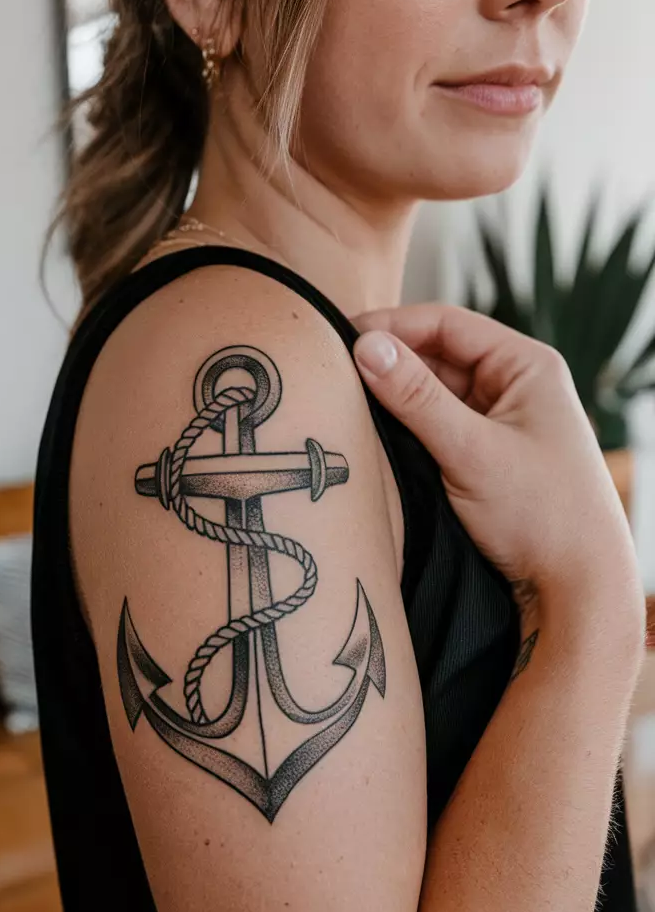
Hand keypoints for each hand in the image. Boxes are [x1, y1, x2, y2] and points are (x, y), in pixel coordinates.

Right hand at [352, 304, 642, 625]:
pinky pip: (438, 429)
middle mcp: (516, 387)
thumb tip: (364, 348)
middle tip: (335, 378)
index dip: (391, 328)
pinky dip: (408, 431)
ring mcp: (502, 423)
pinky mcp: (487, 457)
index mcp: (526, 366)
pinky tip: (377, 441)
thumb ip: (416, 398)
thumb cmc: (543, 515)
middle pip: (437, 357)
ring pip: (434, 396)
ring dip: (396, 401)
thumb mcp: (470, 451)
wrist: (576, 587)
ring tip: (348, 408)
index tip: (340, 340)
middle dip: (389, 366)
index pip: (446, 324)